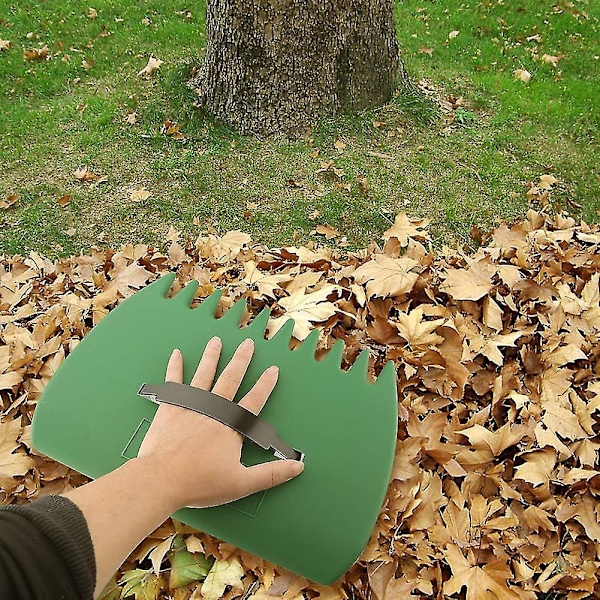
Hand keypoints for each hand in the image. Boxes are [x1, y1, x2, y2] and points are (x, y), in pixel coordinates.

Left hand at [137, 337, 303, 509]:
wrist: (160, 481)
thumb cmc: (199, 483)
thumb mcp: (241, 483)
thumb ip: (271, 474)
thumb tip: (298, 467)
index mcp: (231, 426)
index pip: (253, 400)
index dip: (265, 384)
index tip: (273, 369)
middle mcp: (212, 410)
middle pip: (230, 379)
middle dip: (241, 360)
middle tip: (247, 343)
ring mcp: (190, 406)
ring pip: (204, 375)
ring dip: (212, 356)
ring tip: (217, 341)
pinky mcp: (169, 408)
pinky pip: (173, 383)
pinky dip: (175, 368)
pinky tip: (177, 354)